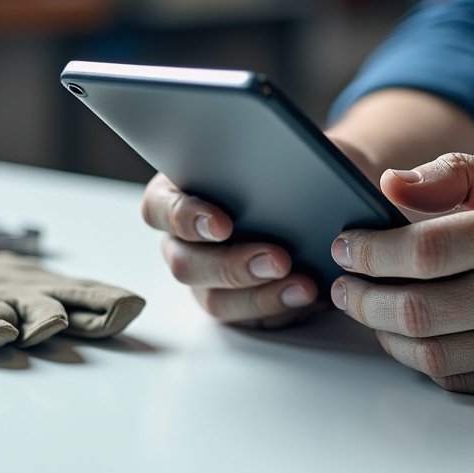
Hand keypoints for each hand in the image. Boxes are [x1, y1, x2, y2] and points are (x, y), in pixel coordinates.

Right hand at [141, 173, 318, 326]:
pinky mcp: (232, 303)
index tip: (222, 225)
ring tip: (303, 286)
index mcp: (176, 195)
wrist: (313, 194)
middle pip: (185, 264)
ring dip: (259, 295)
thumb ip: (272, 158)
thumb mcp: (278, 154)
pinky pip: (246, 318)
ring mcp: (203, 277)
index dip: (185, 218)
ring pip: (213, 299)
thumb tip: (294, 164)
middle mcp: (180, 241)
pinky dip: (279, 308)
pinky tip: (308, 296)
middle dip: (232, 265)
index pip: (160, 208)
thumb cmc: (283, 166)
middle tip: (277, 259)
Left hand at [330, 154, 473, 397]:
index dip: (369, 252)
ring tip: (368, 310)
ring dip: (383, 333)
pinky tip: (410, 336)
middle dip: (361, 299)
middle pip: (416, 310)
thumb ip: (455, 173)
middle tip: (342, 286)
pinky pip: (460, 379)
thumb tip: (389, 184)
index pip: (423, 251)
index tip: (345, 246)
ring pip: (431, 353)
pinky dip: (423, 359)